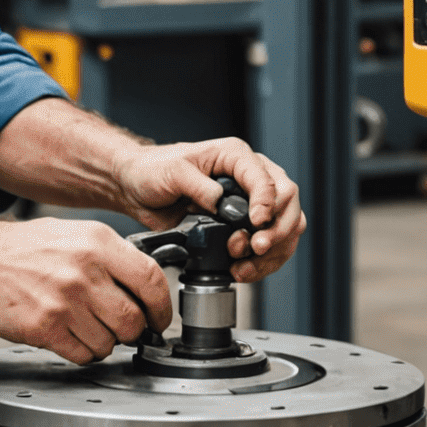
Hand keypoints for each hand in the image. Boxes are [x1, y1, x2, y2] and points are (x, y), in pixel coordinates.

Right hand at [0, 217, 172, 364]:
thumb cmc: (23, 246)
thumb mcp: (75, 234)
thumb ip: (112, 257)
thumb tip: (144, 288)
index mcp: (98, 242)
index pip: (152, 281)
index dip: (162, 308)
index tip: (158, 320)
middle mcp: (85, 270)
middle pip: (134, 320)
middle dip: (131, 332)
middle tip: (119, 328)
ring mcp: (65, 301)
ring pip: (109, 342)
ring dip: (103, 343)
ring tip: (84, 327)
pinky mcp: (45, 327)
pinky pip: (82, 355)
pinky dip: (81, 352)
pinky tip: (67, 334)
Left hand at [110, 139, 305, 283]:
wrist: (138, 188)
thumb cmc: (154, 170)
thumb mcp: (172, 172)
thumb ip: (198, 185)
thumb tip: (220, 202)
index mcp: (235, 156)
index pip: (266, 178)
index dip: (267, 202)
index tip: (257, 222)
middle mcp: (249, 178)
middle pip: (288, 202)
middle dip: (276, 230)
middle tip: (255, 247)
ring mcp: (249, 204)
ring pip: (287, 227)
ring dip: (273, 251)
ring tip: (245, 264)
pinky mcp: (242, 227)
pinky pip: (270, 247)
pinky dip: (264, 263)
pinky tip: (243, 270)